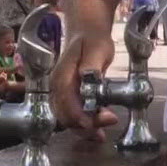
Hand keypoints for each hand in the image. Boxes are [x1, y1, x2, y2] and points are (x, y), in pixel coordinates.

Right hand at [49, 11, 114, 140]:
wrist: (86, 31)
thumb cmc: (92, 39)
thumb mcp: (97, 48)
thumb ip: (92, 65)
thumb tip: (88, 78)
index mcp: (62, 77)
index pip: (68, 104)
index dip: (83, 117)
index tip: (105, 119)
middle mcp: (57, 88)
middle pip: (66, 116)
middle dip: (86, 126)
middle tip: (109, 123)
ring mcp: (61, 94)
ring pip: (68, 119)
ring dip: (84, 129)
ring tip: (102, 134)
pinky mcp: (68, 96)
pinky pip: (72, 114)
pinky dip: (84, 123)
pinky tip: (98, 126)